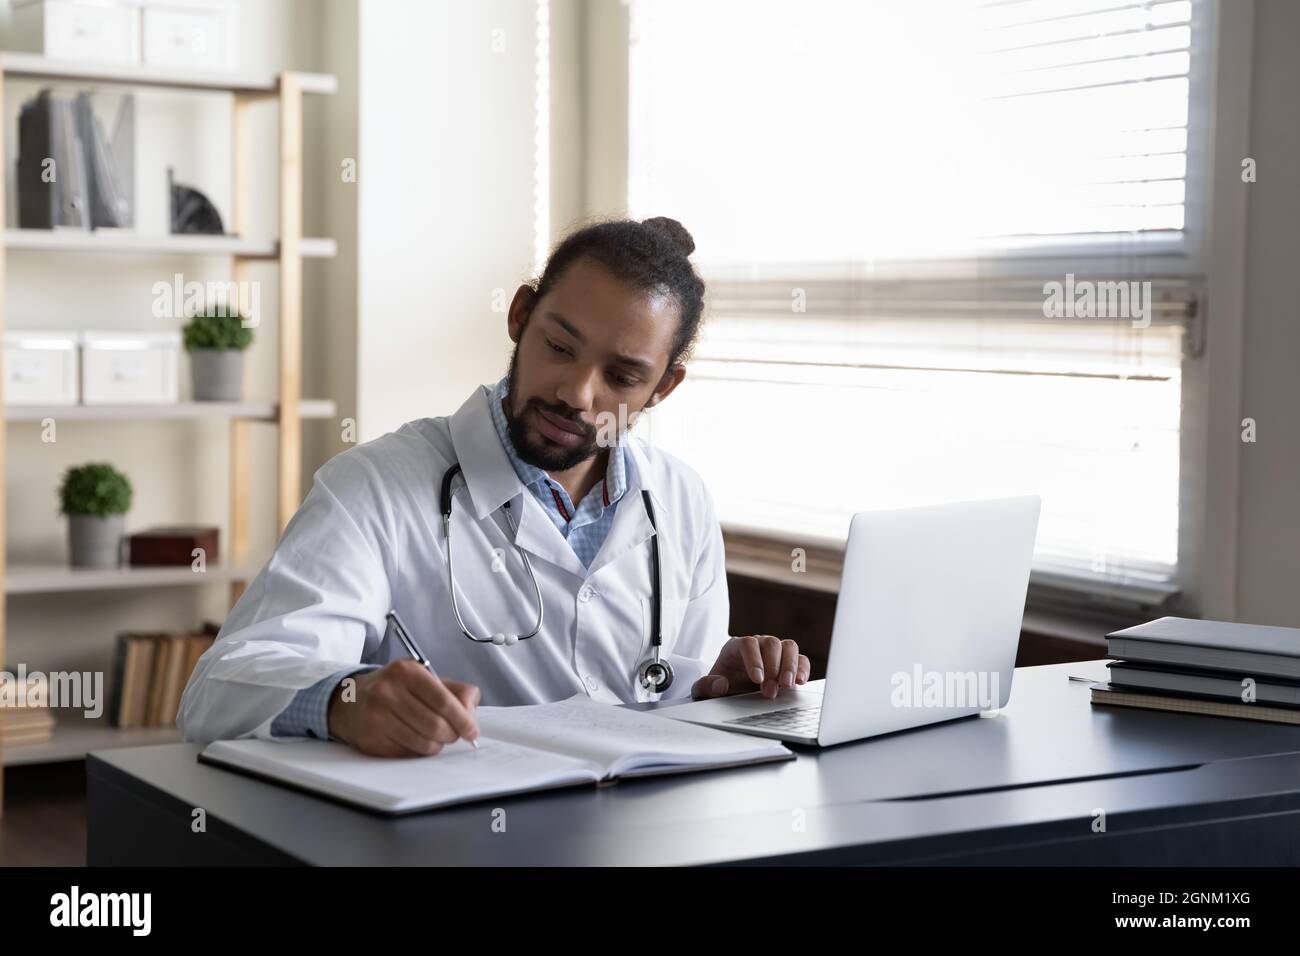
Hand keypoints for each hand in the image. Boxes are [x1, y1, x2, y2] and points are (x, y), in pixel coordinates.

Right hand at [327, 660, 480, 756]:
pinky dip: (419, 751)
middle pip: (436, 725)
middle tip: (454, 735)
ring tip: (435, 737)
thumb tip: (471, 711)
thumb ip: (455, 690)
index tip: (472, 731)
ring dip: (437, 745)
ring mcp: (377, 717)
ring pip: (424, 743)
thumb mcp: (424, 678)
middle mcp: (388, 692)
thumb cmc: (396, 690)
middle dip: (452, 735)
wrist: (350, 701)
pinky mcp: (371, 739)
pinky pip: (408, 753)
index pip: (444, 701)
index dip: (463, 720)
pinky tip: (415, 739)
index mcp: (406, 671)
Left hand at [691, 635, 810, 700]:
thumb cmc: (719, 687)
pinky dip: (803, 669)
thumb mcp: (705, 690)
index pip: (748, 644)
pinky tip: (799, 682)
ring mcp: (775, 652)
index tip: (757, 679)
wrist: (731, 693)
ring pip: (788, 647)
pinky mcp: (789, 663)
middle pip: (771, 643)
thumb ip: (706, 687)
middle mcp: (758, 645)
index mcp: (736, 647)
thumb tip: (720, 684)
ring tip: (786, 686)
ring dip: (790, 666)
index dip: (754, 660)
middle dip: (772, 668)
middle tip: (770, 692)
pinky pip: (801, 659)